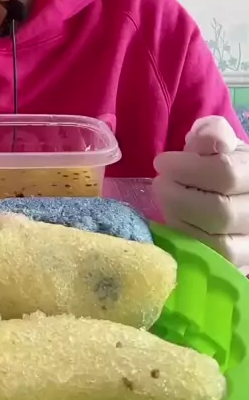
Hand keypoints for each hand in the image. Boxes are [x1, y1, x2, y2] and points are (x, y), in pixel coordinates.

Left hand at [153, 116, 248, 272]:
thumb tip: (208, 140)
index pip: (225, 173)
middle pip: (219, 211)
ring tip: (166, 202)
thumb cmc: (221, 164)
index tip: (162, 162)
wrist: (236, 195)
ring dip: (181, 221)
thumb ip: (213, 135)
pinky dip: (187, 242)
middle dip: (178, 196)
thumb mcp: (220, 143)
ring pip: (218, 243)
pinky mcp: (240, 264)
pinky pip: (213, 261)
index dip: (187, 167)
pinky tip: (175, 222)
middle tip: (160, 184)